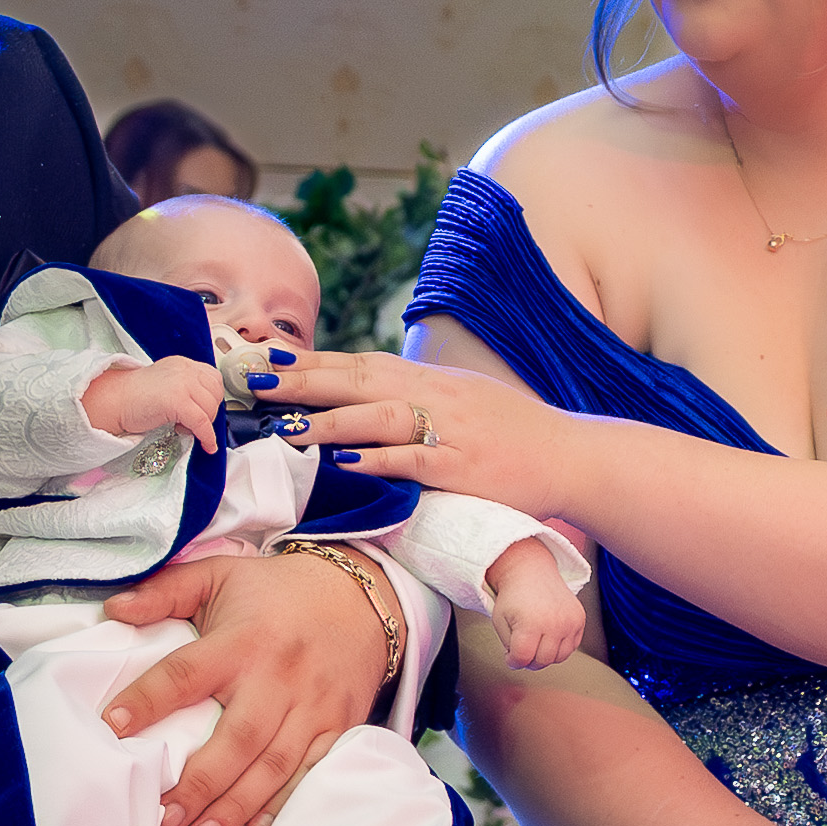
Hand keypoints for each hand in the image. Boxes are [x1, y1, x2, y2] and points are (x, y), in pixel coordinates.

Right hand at [83, 355, 228, 447]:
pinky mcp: (177, 401)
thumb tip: (204, 408)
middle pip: (215, 394)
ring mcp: (182, 384)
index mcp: (182, 364)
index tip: (205, 410)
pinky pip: (202, 423)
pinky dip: (207, 437)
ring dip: (204, 425)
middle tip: (192, 422)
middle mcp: (185, 370)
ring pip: (210, 409)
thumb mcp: (165, 384)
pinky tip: (206, 445)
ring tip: (184, 428)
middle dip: (209, 412)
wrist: (113, 401)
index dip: (212, 398)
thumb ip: (184, 388)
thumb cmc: (133, 398)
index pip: (213, 378)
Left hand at [104, 547, 395, 825]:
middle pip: (238, 737)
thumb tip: (113, 609)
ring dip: (237, 806)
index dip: (149, 700)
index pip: (186, 673)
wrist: (361, 597)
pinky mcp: (339, 725)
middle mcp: (278, 676)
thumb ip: (165, 592)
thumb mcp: (219, 575)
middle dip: (201, 783)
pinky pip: (313, 771)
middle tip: (165, 818)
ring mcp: (313, 705)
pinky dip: (287, 803)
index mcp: (242, 639)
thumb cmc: (275, 591)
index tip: (113, 728)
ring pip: (274, 764)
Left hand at [265, 348, 603, 515]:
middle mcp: (437, 397)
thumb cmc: (513, 434)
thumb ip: (415, 397)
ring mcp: (451, 431)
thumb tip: (363, 395)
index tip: (268, 358)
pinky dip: (379, 461)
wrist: (572, 456)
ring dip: (330, 421)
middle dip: (304, 381)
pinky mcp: (465, 468)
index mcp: (431, 380)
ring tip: (283, 427)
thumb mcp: (461, 401)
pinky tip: (344, 464)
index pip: (361, 364)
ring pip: (381, 417)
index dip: (313, 361)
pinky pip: (415, 461)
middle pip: (360, 380)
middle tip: (254, 380)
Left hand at [483, 539, 589, 672]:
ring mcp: (570, 621)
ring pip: (559, 657)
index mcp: (531, 623)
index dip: (513, 661)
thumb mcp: (499, 620)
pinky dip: (559, 647)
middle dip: (529, 661)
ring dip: (545, 656)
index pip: (523, 658)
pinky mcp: (579, 619)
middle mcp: (554, 623)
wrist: (532, 571)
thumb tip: (522, 662)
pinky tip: (548, 636)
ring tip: (535, 643)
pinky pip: (572, 647)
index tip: (509, 656)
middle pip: (542, 661)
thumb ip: (509, 645)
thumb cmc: (513, 596)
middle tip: (523, 650)